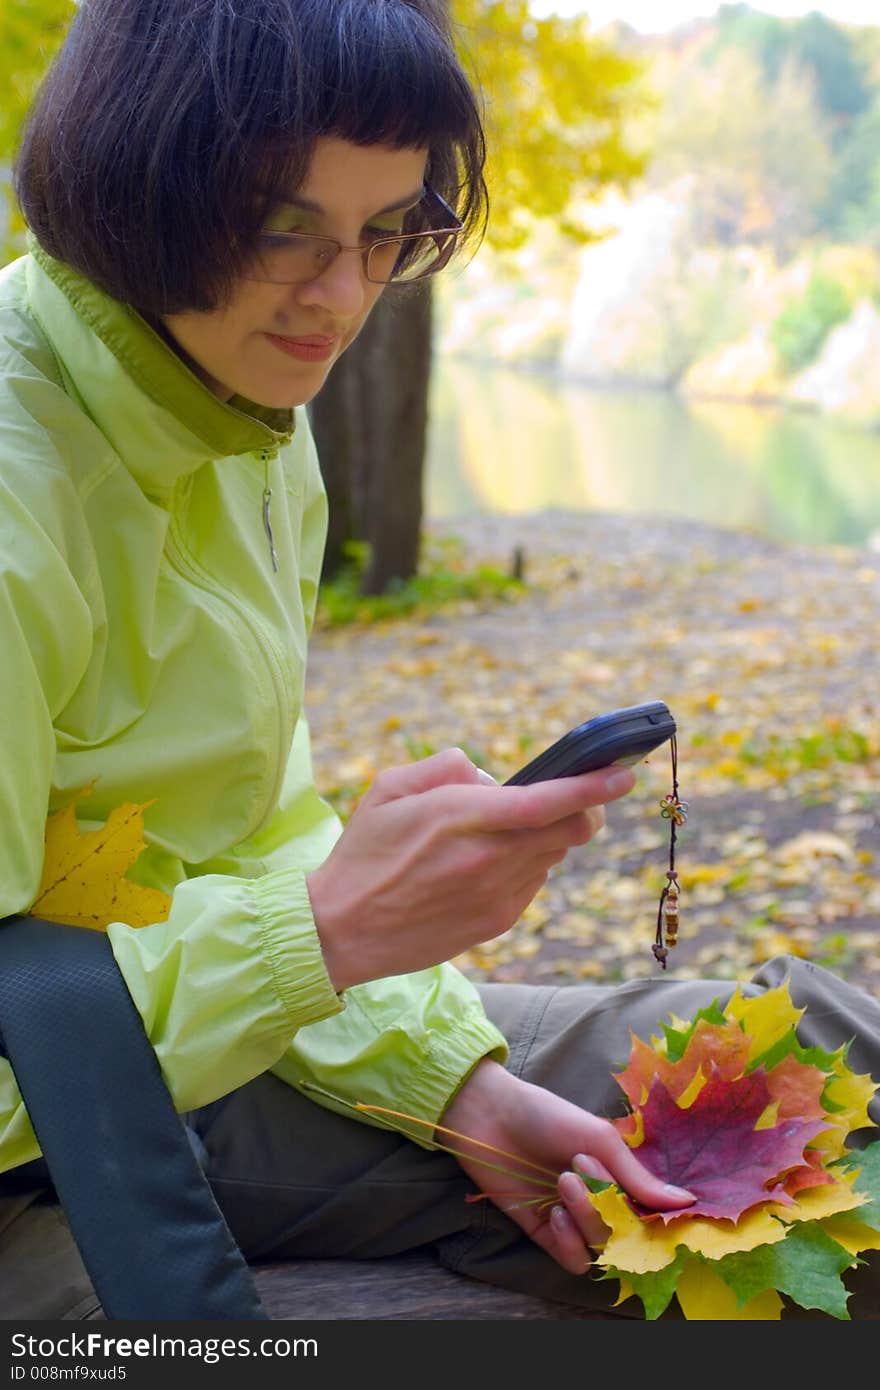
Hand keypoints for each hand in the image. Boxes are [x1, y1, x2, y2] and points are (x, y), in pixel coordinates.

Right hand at [306, 748, 634, 992]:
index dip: (595, 786)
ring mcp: (497, 895)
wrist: (341, 930)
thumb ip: (448, 768)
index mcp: (464, 818)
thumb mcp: (390, 787)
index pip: (550, 800)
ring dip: (548, 836)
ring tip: (503, 832)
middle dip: (585, 808)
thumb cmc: (363, 852)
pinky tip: (488, 864)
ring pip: (555, 856)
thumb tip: (493, 780)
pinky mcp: (497, 923)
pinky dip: (526, 865)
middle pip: (573, 830)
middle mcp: (489, 859)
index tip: (625, 773)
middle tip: (573, 797)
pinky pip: (534, 883)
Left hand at [440, 1059, 694, 1275]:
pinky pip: (572, 1261)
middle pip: (624, 1233)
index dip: (654, 1217)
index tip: (650, 1209)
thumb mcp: (599, 1140)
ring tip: (562, 1181)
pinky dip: (568, 1242)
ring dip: (586, 1220)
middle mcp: (598, 1202)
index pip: (649, 1213)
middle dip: (606, 1203)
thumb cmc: (547, 1116)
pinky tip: (551, 1213)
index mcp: (616, 1178)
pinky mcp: (543, 1235)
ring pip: (600, 1249)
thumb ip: (638, 1177)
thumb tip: (687, 1202)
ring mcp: (572, 1220)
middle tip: (578, 1165)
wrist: (490, 1116)